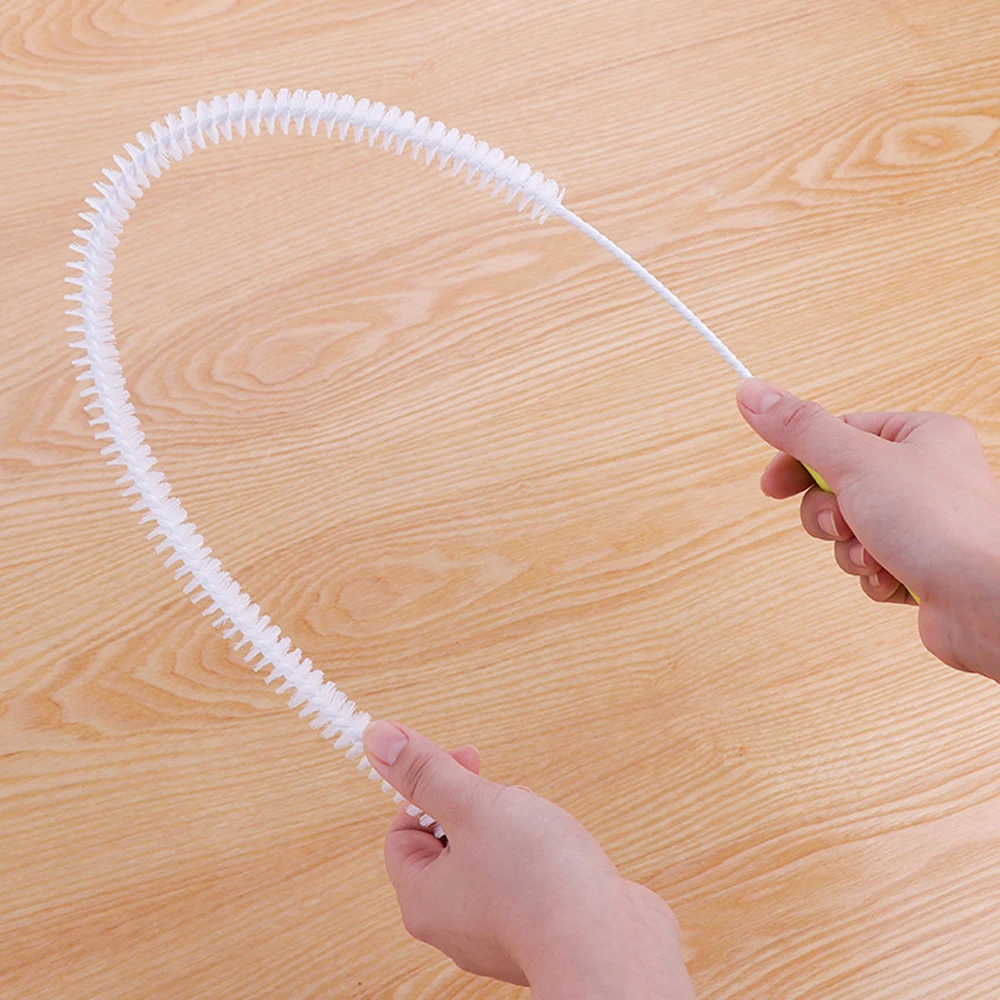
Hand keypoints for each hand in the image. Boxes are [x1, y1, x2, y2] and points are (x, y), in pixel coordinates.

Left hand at [363, 721, 695, 998]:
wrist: (610, 950)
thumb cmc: (540, 886)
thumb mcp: (474, 805)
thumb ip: (426, 772)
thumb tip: (378, 740)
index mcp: (424, 899)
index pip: (403, 831)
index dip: (431, 788)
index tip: (465, 763)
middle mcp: (455, 923)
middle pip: (448, 843)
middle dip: (478, 808)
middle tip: (506, 798)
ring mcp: (499, 932)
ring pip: (490, 860)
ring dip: (513, 830)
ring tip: (540, 828)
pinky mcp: (540, 933)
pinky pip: (526, 882)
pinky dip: (542, 859)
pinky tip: (563, 855)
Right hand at [737, 379, 999, 679]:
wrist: (988, 601)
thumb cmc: (944, 526)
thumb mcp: (855, 463)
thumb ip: (800, 429)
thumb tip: (752, 392)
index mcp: (921, 435)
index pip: (838, 433)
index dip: (799, 460)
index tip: (773, 485)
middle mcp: (925, 475)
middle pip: (836, 486)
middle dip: (831, 515)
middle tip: (844, 522)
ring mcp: (924, 524)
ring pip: (849, 531)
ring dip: (851, 549)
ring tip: (878, 556)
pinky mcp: (921, 566)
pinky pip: (869, 566)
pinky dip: (873, 576)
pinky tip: (896, 579)